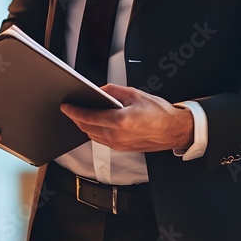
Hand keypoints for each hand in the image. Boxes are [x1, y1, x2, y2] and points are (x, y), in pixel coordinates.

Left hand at [59, 84, 193, 152]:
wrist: (173, 130)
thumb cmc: (160, 113)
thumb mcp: (135, 94)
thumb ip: (113, 91)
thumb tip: (100, 91)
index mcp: (120, 121)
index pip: (89, 116)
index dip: (74, 111)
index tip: (66, 106)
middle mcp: (117, 135)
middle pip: (87, 128)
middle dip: (76, 118)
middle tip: (70, 109)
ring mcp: (118, 144)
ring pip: (92, 136)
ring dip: (83, 126)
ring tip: (79, 115)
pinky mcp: (121, 149)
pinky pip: (100, 140)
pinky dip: (93, 131)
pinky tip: (93, 124)